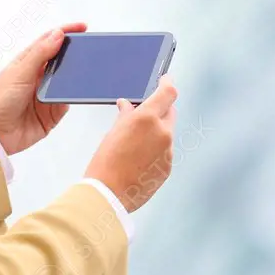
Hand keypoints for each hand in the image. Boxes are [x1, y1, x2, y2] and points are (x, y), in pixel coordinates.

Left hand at [0, 23, 85, 155]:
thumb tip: (58, 34)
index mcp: (27, 63)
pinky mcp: (51, 113)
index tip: (83, 28)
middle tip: (90, 49)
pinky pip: (67, 102)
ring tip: (86, 70)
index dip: (66, 33)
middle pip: (61, 61)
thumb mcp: (20, 72)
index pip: (49, 41)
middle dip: (75, 54)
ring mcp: (45, 95)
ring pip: (67, 81)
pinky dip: (71, 98)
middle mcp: (37, 77)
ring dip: (75, 77)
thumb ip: (40, 53)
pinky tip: (75, 94)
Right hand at [84, 76, 177, 212]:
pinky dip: (156, 151)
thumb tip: (128, 106)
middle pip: (170, 112)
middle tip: (145, 113)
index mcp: (147, 119)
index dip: (168, 82)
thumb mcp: (112, 133)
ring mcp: (168, 151)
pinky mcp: (168, 168)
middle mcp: (162, 132)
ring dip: (156, 132)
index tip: (165, 79)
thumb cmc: (105, 163)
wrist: (107, 195)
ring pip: (167, 133)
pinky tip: (138, 159)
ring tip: (134, 144)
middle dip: (159, 110)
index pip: (168, 92)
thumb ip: (126, 116)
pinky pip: (165, 152)